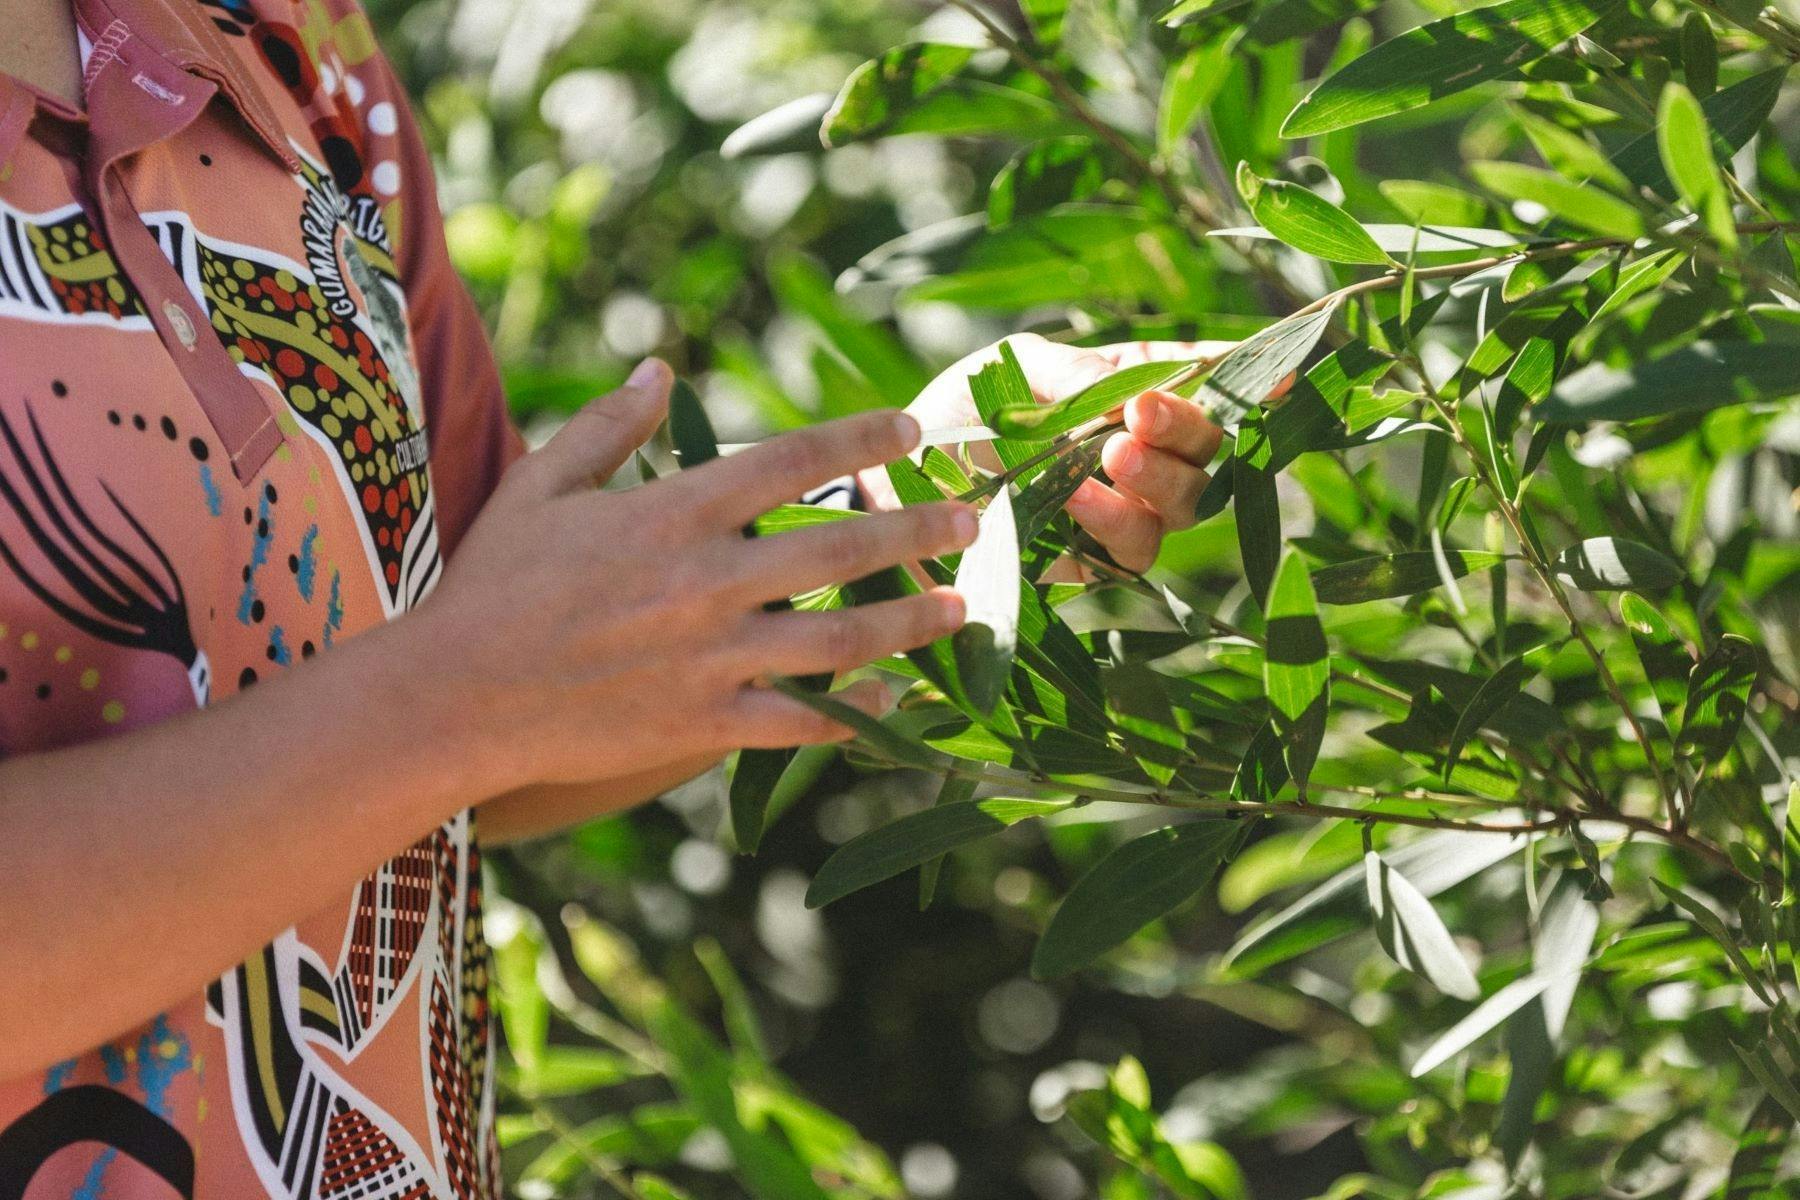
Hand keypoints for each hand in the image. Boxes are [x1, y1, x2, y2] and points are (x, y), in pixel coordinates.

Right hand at [412, 359, 974, 792]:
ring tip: (963, 608)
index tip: (912, 429)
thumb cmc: (492, 585)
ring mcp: (712, 657)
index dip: (862, 438)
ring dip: (911, 621)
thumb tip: (661, 368)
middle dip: (919, 528)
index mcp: (673, 512)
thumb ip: (609, 426)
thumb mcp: (541, 485)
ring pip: (840, 639)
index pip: (792, 461)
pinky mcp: (704, 723)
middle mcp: (707, 581)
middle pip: (842, 549)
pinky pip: (799, 722)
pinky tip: (895, 704)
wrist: (453, 697)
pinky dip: (853, 716)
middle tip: (973, 520)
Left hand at [863, 334, 1248, 572]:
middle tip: (1139, 415)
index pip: (1206, 380)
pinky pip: (1134, 550)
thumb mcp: (1013, 372)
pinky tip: (1078, 500)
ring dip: (1156, 479)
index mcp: (1131, 387)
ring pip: (1184, 504)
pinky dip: (1114, 522)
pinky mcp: (1095, 561)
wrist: (893, 484)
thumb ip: (1073, 374)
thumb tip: (1129, 390)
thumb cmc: (958, 413)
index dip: (1247, 377)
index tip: (1277, 374)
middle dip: (1184, 428)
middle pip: (1208, 447)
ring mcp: (1125, 509)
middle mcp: (1143, 451)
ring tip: (1109, 457)